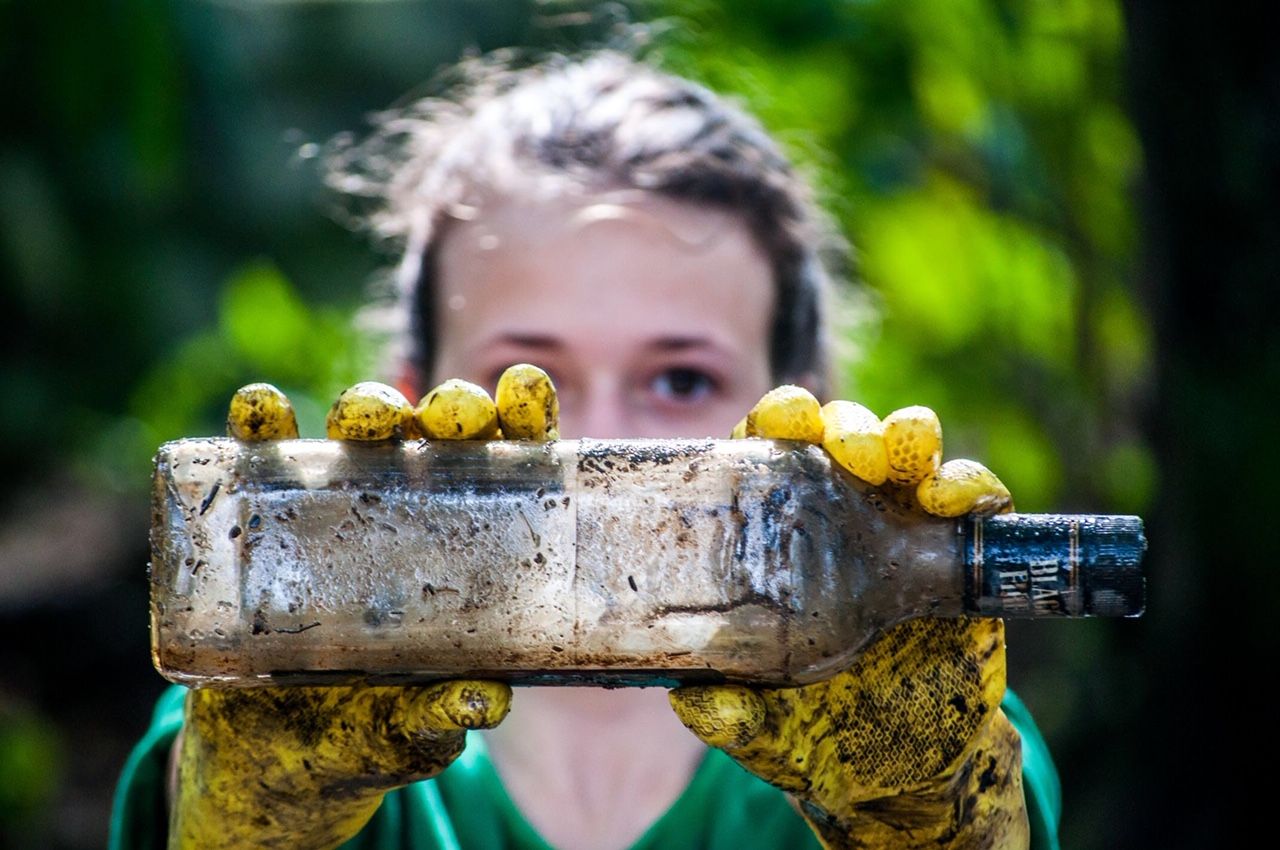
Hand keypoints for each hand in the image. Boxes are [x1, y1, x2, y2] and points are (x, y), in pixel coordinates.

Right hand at [170, 368, 557, 849]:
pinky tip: (260, 412)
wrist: (266, 764)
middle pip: (440, 435)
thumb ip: (444, 715)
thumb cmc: (365, 735)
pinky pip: (263, 455)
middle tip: (453, 417)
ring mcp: (338, 507)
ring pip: (361, 430)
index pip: (511, 463)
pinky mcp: (265, 515)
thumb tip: (488, 699)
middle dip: (451, 409)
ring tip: (367, 417)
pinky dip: (260, 423)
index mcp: (469, 549)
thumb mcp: (412, 730)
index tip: (523, 394)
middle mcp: (410, 512)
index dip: (523, 417)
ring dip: (368, 407)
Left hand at [671, 387, 1029, 849]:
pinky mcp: (960, 560)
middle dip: (850, 428)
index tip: (783, 419)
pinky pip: (973, 504)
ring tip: (913, 470)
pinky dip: (972, 488)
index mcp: (782, 542)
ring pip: (909, 455)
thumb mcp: (767, 727)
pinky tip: (961, 501)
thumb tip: (692, 701)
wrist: (908, 775)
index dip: (776, 422)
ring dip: (911, 442)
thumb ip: (733, 714)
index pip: (771, 456)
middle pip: (842, 439)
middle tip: (855, 453)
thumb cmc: (820, 734)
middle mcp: (841, 523)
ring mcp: (903, 533)